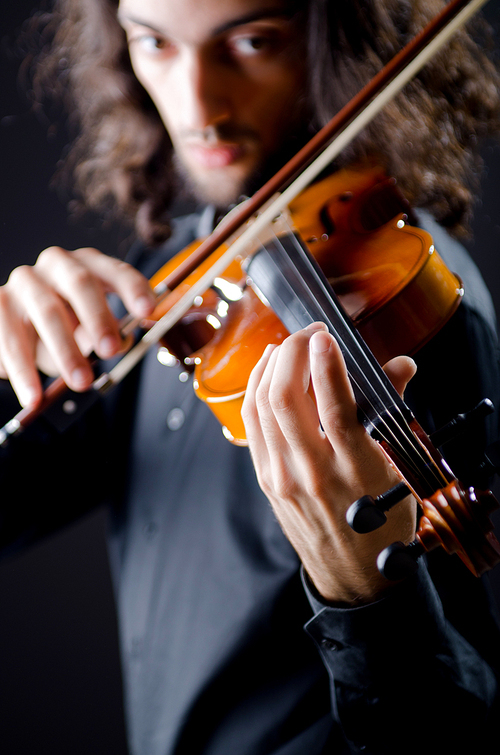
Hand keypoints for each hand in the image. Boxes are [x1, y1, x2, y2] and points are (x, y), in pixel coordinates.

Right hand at [0, 246, 155, 406]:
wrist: (15, 331)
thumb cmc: (64, 327)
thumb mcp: (90, 333)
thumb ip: (107, 336)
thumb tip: (120, 343)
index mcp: (89, 266)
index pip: (116, 271)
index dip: (133, 288)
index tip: (148, 310)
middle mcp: (56, 265)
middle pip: (80, 283)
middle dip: (98, 318)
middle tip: (110, 350)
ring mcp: (24, 282)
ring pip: (46, 311)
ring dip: (65, 351)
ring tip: (81, 382)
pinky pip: (10, 336)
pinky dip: (24, 370)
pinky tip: (33, 395)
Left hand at [241, 322, 417, 603]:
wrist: (351, 574)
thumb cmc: (379, 523)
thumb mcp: (397, 470)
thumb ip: (390, 411)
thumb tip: (400, 366)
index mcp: (356, 474)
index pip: (337, 412)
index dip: (328, 368)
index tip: (326, 338)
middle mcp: (313, 475)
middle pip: (287, 401)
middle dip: (294, 354)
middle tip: (311, 335)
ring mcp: (283, 478)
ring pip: (263, 408)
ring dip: (272, 367)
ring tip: (289, 346)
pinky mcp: (266, 479)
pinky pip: (252, 425)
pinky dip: (256, 391)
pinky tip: (267, 372)